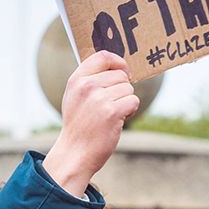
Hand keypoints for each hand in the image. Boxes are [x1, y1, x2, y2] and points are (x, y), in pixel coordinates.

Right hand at [42, 51, 136, 195]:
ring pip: (129, 89)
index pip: (103, 56)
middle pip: (120, 75)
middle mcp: (87, 86)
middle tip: (112, 105)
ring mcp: (99, 98)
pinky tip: (118, 120)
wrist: (75, 153)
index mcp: (77, 79)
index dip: (119, 62)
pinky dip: (131, 111)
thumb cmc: (78, 126)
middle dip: (122, 89)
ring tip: (112, 115)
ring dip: (126, 101)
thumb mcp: (75, 97)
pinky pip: (133, 101)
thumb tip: (117, 66)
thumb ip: (89, 79)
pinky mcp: (112, 112)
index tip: (124, 72)